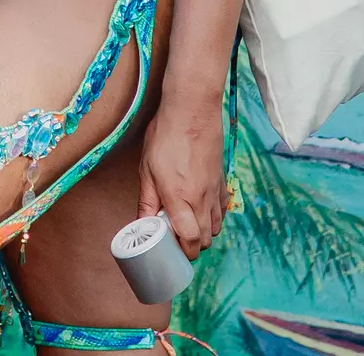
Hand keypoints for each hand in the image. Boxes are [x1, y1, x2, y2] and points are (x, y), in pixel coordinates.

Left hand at [136, 99, 226, 257]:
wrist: (192, 110)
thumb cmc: (165, 135)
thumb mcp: (147, 168)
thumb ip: (146, 200)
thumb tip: (141, 223)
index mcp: (179, 198)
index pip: (189, 240)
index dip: (182, 252)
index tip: (172, 253)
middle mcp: (201, 199)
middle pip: (204, 239)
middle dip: (192, 246)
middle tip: (175, 240)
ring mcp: (215, 191)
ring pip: (215, 227)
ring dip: (203, 233)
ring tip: (186, 225)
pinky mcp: (222, 181)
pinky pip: (222, 210)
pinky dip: (214, 217)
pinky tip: (201, 209)